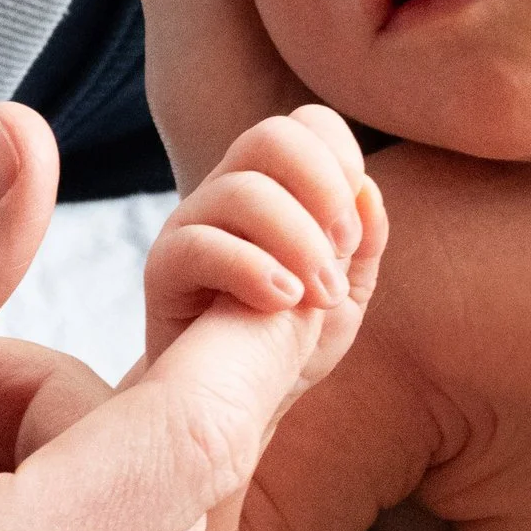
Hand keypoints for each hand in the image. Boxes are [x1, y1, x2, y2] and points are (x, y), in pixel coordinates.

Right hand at [141, 105, 385, 392]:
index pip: (306, 124)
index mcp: (277, 183)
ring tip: (320, 294)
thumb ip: (365, 241)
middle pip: (271, 137)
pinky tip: (283, 302)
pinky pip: (200, 244)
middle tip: (342, 248)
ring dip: (298, 240)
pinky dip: (253, 269)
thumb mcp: (347, 293)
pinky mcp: (163, 267)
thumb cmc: (290, 340)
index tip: (354, 226)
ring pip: (242, 190)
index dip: (341, 159)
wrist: (233, 406)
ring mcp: (192, 223)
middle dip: (322, 187)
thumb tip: (367, 189)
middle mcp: (230, 189)